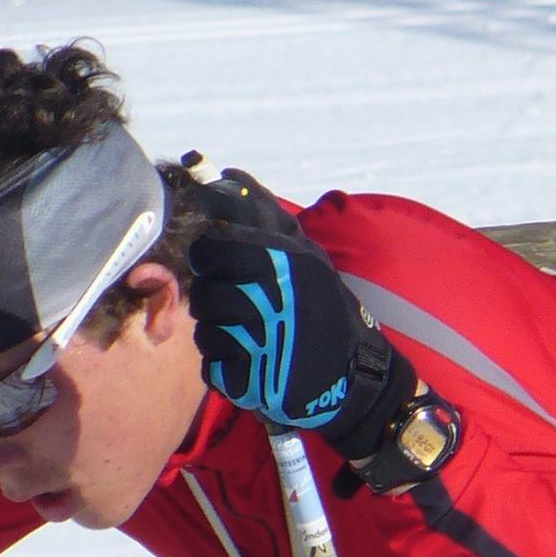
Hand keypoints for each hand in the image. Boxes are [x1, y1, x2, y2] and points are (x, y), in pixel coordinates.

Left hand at [186, 224, 406, 458]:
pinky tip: (252, 363)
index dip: (209, 255)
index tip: (220, 264)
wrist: (351, 377)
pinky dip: (225, 368)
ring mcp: (258, 342)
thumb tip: (231, 175)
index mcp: (281, 262)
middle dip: (213, 300)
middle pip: (204, 292)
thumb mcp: (307, 256)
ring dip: (219, 335)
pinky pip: (211, 367)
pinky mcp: (249, 381)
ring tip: (250, 337)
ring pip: (204, 331)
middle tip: (238, 307)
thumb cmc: (324, 310)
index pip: (211, 246)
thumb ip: (266, 217)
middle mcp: (269, 298)